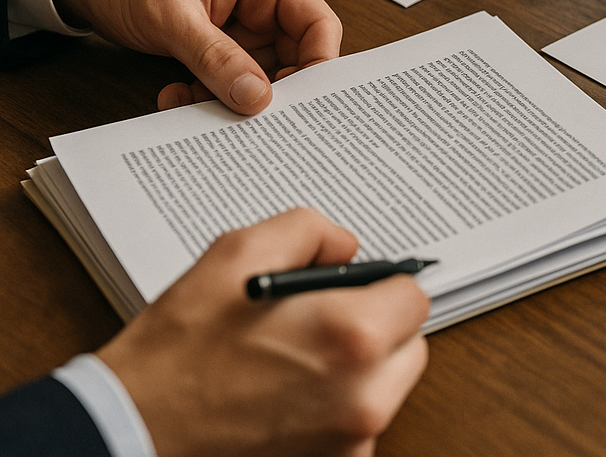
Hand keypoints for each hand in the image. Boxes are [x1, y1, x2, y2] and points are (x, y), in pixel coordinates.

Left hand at [51, 0, 342, 112]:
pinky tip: (179, 96)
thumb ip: (218, 58)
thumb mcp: (174, 16)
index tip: (303, 101)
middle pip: (294, 56)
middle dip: (271, 90)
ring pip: (260, 76)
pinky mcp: (220, 46)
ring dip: (233, 98)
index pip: (317, 23)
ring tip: (196, 102)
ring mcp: (241, 27)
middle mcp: (261, 3)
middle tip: (251, 117)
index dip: (319, 63)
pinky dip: (209, 95)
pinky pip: (230, 80)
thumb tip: (258, 98)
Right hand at [98, 209, 429, 456]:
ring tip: (294, 358)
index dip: (380, 284)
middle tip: (320, 320)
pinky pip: (357, 427)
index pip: (413, 295)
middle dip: (375, 325)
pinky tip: (286, 395)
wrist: (130, 430)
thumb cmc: (179, 351)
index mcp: (352, 336)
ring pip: (386, 388)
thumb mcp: (240, 252)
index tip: (353, 288)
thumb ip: (311, 232)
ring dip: (358, 369)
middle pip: (409, 345)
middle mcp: (362, 397)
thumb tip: (347, 247)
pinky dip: (334, 409)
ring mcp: (349, 444)